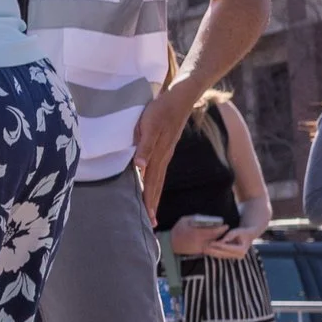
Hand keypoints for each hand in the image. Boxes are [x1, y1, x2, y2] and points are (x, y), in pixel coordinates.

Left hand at [132, 80, 205, 217]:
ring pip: (158, 179)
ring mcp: (166, 152)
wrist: (181, 95)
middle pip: (156, 186)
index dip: (149, 201)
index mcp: (158, 154)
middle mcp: (163, 157)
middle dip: (152, 205)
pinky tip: (153, 187)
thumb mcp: (149, 126)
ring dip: (154, 196)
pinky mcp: (166, 146)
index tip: (148, 219)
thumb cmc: (162, 108)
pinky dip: (155, 182)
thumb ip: (144, 147)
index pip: (152, 184)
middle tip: (151, 225)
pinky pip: (159, 169)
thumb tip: (140, 167)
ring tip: (152, 213)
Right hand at [168, 216, 225, 257]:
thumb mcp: (185, 220)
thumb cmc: (177, 230)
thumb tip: (207, 218)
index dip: (221, 229)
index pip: (214, 231)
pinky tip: (214, 241)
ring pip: (214, 244)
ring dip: (218, 239)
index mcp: (197, 232)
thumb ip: (196, 219)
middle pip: (216, 238)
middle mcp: (200, 241)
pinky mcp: (199, 251)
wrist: (170, 243)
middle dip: (222, 233)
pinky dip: (213, 244)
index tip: (226, 226)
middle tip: (225, 229)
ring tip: (221, 235)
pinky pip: (210, 248)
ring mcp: (200, 247)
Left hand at [204, 224, 262, 259]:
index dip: (219, 245)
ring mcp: (235, 257)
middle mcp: (239, 255)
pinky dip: (214, 254)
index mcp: (242, 249)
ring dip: (212, 253)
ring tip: (204, 249)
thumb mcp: (237, 231)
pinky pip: (221, 256)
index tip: (211, 242)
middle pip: (224, 253)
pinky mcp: (231, 257)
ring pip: (221, 256)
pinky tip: (207, 251)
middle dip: (214, 250)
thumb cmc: (242, 232)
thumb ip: (230, 236)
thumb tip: (223, 241)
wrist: (248, 235)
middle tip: (204, 247)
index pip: (228, 248)